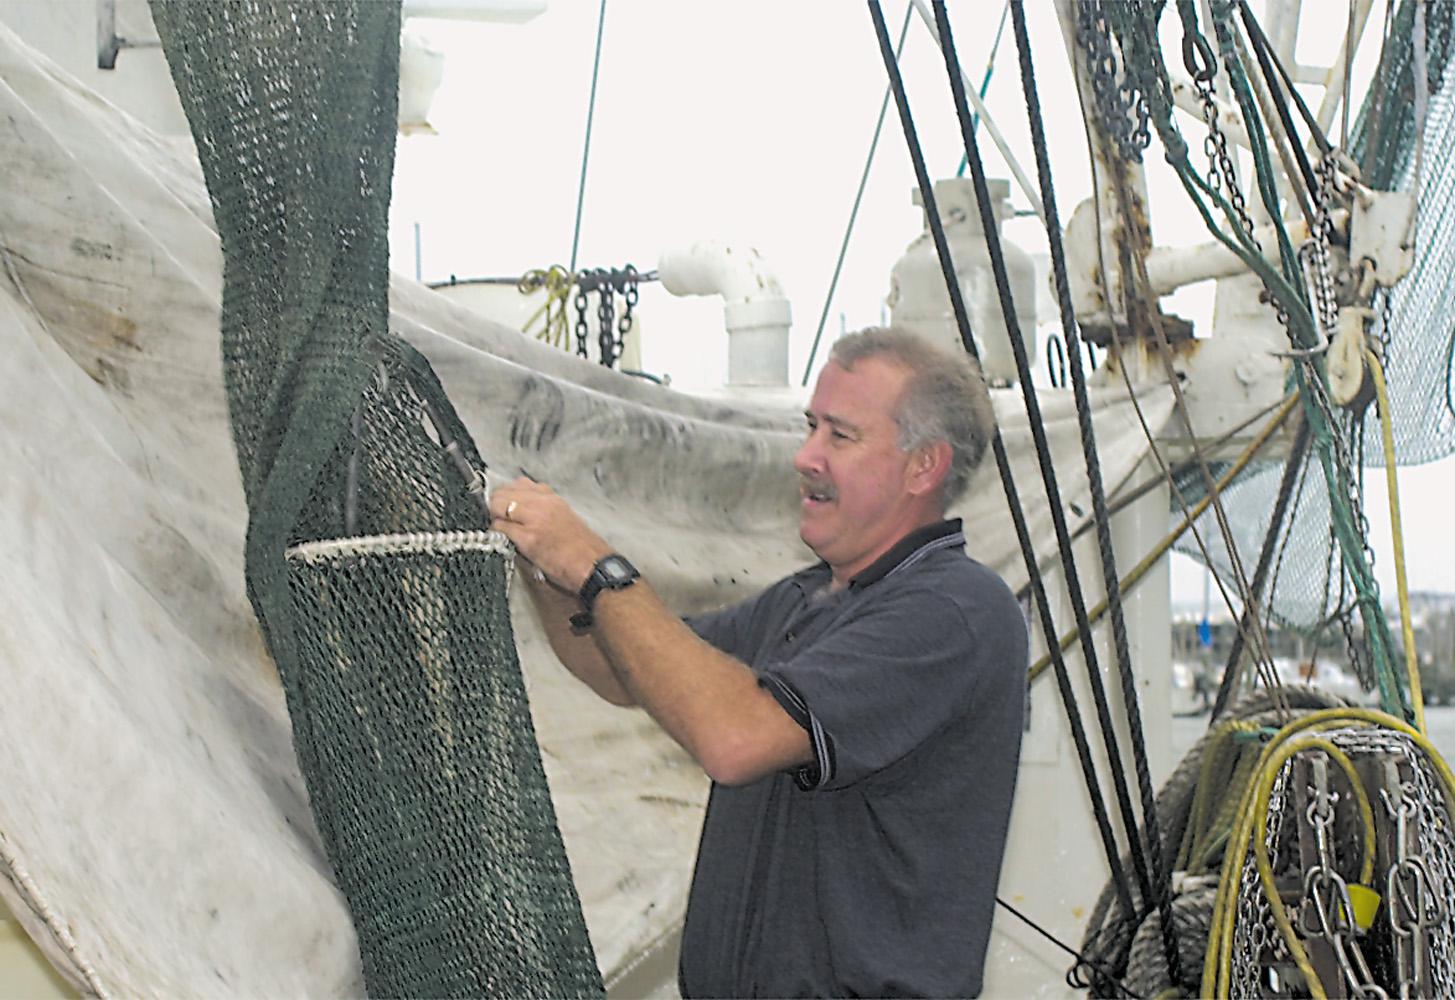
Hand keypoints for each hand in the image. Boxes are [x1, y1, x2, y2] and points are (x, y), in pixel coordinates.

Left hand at [489, 477, 611, 592]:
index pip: (519, 484)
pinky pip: (501, 528)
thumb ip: (543, 507)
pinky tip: (503, 540)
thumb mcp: (564, 516)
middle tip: (498, 518)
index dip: (507, 496)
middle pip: (504, 492)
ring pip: (498, 506)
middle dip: (496, 505)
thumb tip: (520, 507)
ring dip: (495, 517)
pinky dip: (497, 533)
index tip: (505, 506)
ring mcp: (535, 519)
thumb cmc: (580, 547)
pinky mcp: (529, 538)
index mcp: (551, 497)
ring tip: (501, 529)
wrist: (592, 565)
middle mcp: (543, 503)